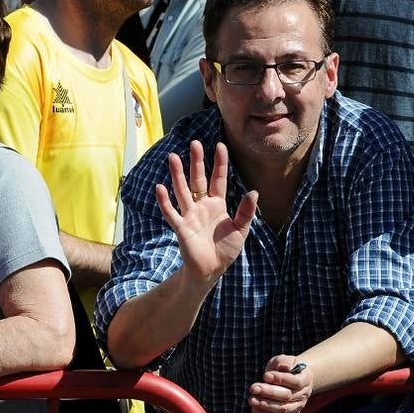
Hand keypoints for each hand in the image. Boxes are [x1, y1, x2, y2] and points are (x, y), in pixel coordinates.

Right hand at [154, 140, 256, 283]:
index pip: (218, 179)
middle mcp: (202, 206)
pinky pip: (172, 213)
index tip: (220, 145)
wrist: (212, 269)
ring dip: (177, 175)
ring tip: (173, 157)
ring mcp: (190, 215)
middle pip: (198, 179)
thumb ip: (246, 211)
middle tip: (194, 143)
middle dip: (196, 162)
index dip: (219, 163)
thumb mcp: (241, 229)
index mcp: (218, 204)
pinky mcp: (181, 228)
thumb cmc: (226, 248)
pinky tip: (160, 187)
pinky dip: (165, 201)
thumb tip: (254, 191)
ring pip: (182, 191)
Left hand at [248, 354, 312, 412]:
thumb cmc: (286, 368)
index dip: (280, 379)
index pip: (295, 381)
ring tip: (251, 399)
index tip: (265, 376)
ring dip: (265, 405)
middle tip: (253, 388)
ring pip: (283, 409)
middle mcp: (304, 394)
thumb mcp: (285, 360)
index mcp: (305, 379)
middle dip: (268, 392)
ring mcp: (298, 406)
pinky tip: (255, 409)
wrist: (295, 378)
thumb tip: (277, 370)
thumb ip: (282, 363)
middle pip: (287, 396)